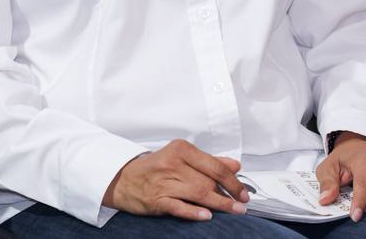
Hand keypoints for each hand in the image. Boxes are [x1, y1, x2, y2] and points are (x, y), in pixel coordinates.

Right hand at [103, 139, 248, 221]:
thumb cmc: (154, 168)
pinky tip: (207, 216)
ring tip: (233, 210)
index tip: (242, 191)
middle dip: (228, 194)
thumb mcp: (180, 158)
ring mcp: (163, 182)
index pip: (214, 165)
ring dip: (219, 204)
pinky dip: (194, 212)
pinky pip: (179, 206)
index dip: (232, 180)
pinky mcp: (156, 199)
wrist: (123, 179)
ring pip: (198, 194)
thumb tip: (235, 165)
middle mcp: (172, 164)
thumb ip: (208, 161)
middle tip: (241, 204)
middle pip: (208, 181)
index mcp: (180, 150)